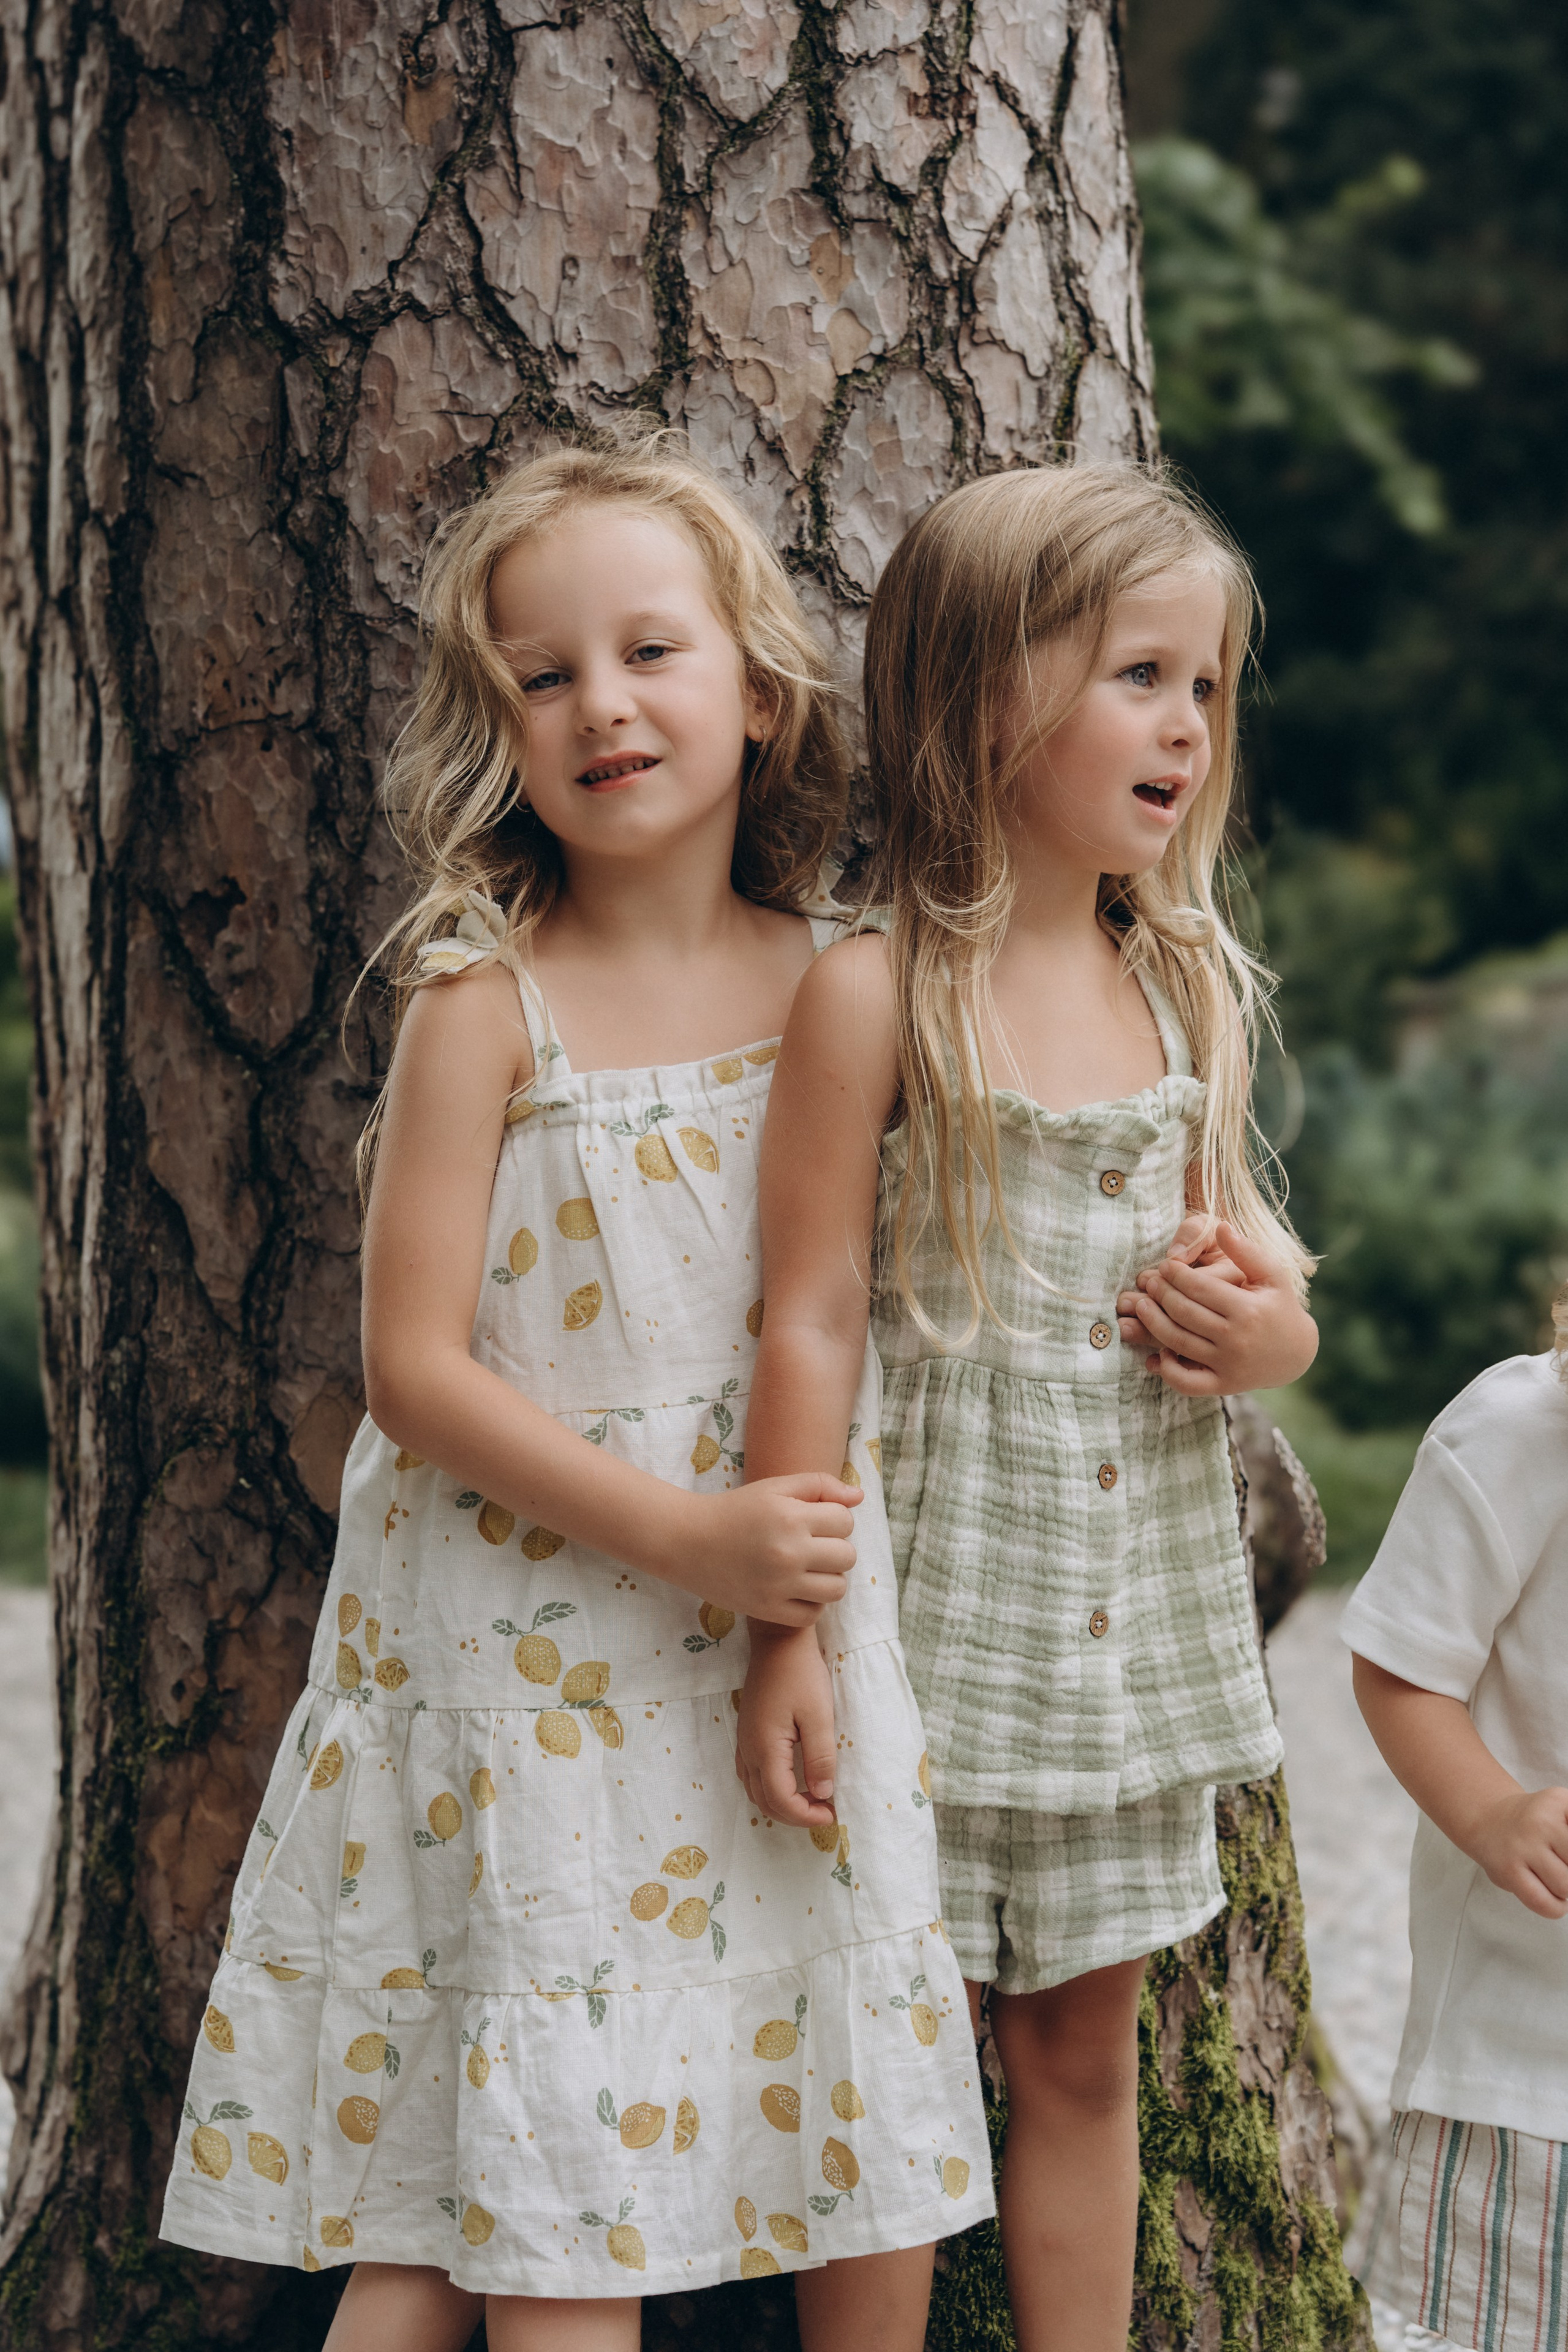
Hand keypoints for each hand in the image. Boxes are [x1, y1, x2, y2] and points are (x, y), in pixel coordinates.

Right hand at [665, 1473, 860, 1626]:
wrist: (688, 1542)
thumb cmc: (735, 1510)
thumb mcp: (775, 1487)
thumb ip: (819, 1485)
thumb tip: (860, 1497)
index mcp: (791, 1517)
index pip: (845, 1521)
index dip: (834, 1519)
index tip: (814, 1521)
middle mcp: (788, 1552)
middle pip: (847, 1556)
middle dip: (835, 1548)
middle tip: (812, 1545)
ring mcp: (779, 1585)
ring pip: (837, 1589)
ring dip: (829, 1578)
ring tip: (808, 1568)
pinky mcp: (768, 1610)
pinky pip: (813, 1615)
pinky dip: (811, 1603)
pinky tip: (796, 1588)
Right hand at [735, 1623, 836, 1827]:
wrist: (778, 1641)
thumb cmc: (802, 1674)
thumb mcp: (819, 1716)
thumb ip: (820, 1758)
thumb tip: (821, 1794)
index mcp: (765, 1749)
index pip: (780, 1800)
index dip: (806, 1816)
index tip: (832, 1813)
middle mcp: (748, 1750)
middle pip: (764, 1801)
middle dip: (794, 1815)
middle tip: (823, 1811)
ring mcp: (744, 1742)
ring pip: (754, 1790)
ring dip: (781, 1804)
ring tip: (810, 1800)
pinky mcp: (746, 1733)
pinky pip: (750, 1774)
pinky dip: (769, 1788)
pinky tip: (790, 1781)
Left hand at [1116, 1219, 1317, 1394]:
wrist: (1296, 1352)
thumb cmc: (1279, 1305)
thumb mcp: (1271, 1275)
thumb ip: (1246, 1251)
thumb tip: (1221, 1226)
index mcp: (1247, 1309)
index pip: (1199, 1288)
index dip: (1176, 1274)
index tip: (1166, 1265)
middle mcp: (1236, 1339)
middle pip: (1184, 1313)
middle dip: (1161, 1294)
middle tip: (1148, 1282)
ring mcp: (1228, 1365)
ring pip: (1178, 1343)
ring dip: (1152, 1324)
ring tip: (1141, 1306)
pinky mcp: (1223, 1386)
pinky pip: (1187, 1383)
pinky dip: (1167, 1370)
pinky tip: (1157, 1353)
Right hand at [1469, 1786, 1567, 1917]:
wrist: (1489, 1819)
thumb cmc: (1538, 1822)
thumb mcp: (1565, 1810)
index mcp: (1560, 1801)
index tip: (1565, 1853)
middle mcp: (1541, 1820)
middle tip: (1561, 1863)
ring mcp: (1523, 1845)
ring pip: (1566, 1886)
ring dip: (1566, 1891)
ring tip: (1557, 1879)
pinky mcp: (1508, 1870)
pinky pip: (1545, 1903)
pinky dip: (1557, 1908)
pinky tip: (1555, 1898)